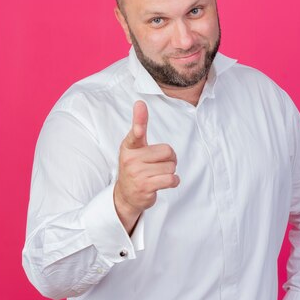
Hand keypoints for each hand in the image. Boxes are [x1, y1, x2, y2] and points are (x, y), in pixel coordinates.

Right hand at [114, 101, 179, 233]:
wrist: (125, 196)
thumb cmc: (134, 168)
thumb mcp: (133, 148)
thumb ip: (139, 128)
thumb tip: (139, 103)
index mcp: (129, 146)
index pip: (136, 131)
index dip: (140, 120)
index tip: (140, 105)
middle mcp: (131, 159)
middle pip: (168, 151)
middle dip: (170, 159)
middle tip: (160, 164)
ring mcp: (138, 173)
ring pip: (171, 167)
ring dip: (170, 172)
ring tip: (158, 175)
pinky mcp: (146, 186)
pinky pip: (171, 179)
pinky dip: (173, 181)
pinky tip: (165, 182)